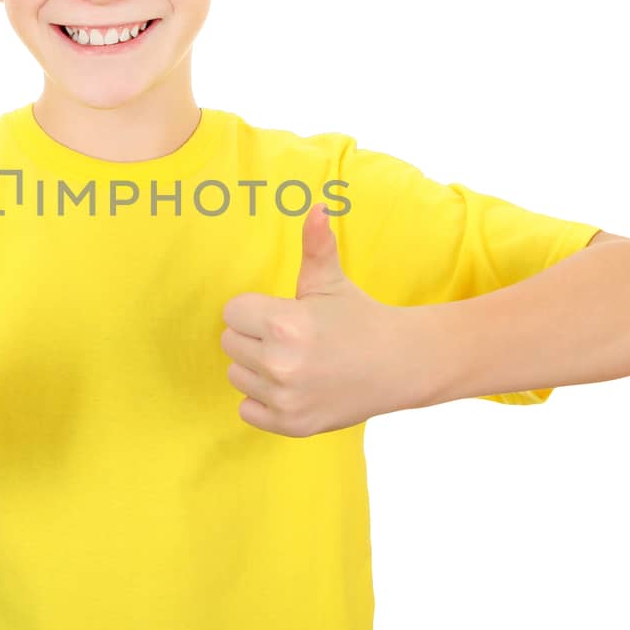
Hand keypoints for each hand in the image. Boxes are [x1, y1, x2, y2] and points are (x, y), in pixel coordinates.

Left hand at [220, 203, 443, 436]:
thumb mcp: (332, 282)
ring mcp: (285, 398)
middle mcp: (281, 364)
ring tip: (293, 361)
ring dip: (257, 368)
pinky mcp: (290, 424)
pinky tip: (292, 386)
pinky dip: (263, 400)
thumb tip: (316, 206)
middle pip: (230, 343)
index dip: (256, 310)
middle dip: (254, 337)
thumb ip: (316, 245)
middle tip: (290, 338)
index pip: (233, 312)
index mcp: (285, 324)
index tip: (283, 315)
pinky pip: (246, 409)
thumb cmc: (359, 318)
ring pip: (236, 375)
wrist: (399, 366)